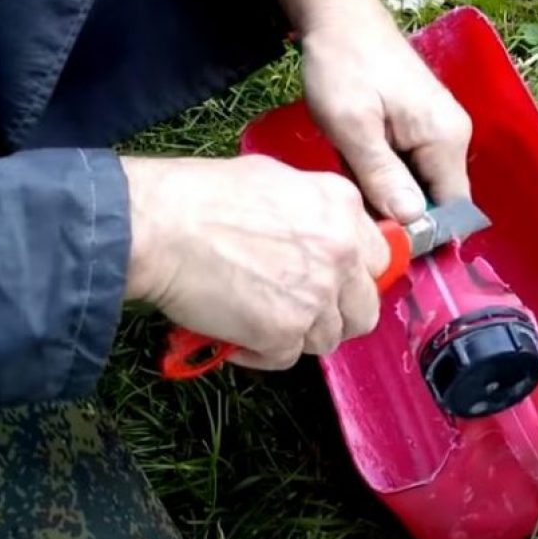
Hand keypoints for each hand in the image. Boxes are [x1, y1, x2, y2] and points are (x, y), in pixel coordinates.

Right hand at [120, 155, 389, 369]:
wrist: (159, 226)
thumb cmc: (200, 197)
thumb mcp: (276, 180)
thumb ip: (314, 210)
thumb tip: (321, 234)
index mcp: (342, 207)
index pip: (378, 258)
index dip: (353, 276)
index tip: (334, 283)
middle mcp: (341, 252)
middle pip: (364, 309)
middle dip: (335, 315)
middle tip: (301, 312)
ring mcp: (317, 296)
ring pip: (327, 339)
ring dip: (296, 335)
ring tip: (257, 317)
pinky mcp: (285, 333)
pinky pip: (285, 358)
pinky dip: (260, 352)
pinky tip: (235, 332)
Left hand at [275, 0, 471, 223]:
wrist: (338, 15)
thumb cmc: (343, 64)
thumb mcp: (353, 125)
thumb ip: (382, 176)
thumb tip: (411, 224)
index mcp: (446, 138)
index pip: (453, 210)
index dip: (423, 235)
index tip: (381, 244)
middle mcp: (452, 137)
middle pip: (434, 201)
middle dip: (396, 213)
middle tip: (351, 208)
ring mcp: (437, 131)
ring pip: (416, 186)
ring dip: (382, 191)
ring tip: (347, 175)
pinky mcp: (419, 126)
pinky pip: (406, 167)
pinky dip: (378, 172)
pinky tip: (351, 159)